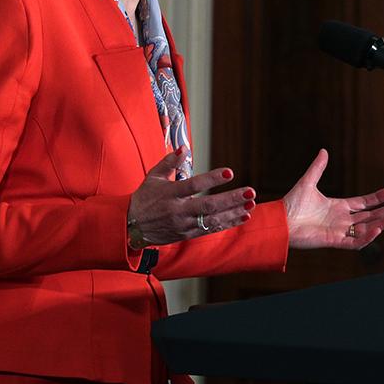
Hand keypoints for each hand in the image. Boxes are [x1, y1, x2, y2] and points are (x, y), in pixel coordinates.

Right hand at [126, 148, 255, 246]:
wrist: (131, 227)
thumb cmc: (145, 198)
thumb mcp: (153, 177)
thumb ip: (169, 162)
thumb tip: (184, 148)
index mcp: (169, 193)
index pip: (193, 185)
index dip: (212, 178)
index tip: (230, 172)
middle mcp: (177, 210)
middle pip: (208, 205)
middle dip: (231, 199)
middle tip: (250, 191)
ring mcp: (184, 224)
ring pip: (212, 220)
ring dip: (234, 212)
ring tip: (251, 203)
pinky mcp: (187, 234)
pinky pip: (211, 229)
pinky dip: (228, 223)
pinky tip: (243, 216)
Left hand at [282, 149, 383, 249]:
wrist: (280, 221)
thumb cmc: (291, 204)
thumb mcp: (308, 182)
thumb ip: (318, 168)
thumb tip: (324, 150)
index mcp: (337, 207)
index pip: (363, 204)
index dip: (377, 199)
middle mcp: (341, 220)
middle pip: (370, 217)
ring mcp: (339, 231)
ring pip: (367, 229)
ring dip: (383, 223)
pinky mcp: (334, 241)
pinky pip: (355, 242)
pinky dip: (367, 237)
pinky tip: (378, 229)